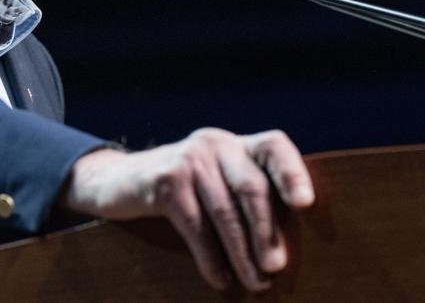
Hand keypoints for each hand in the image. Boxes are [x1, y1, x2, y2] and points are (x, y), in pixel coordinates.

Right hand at [59, 128, 313, 291]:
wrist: (119, 182)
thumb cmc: (183, 192)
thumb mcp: (216, 184)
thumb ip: (245, 201)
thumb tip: (283, 251)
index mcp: (236, 144)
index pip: (273, 147)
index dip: (292, 172)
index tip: (304, 204)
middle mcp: (215, 144)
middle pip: (250, 186)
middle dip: (266, 231)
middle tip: (276, 267)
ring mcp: (188, 159)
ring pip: (223, 211)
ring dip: (241, 252)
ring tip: (256, 281)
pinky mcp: (164, 180)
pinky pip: (194, 224)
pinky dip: (209, 257)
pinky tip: (219, 278)